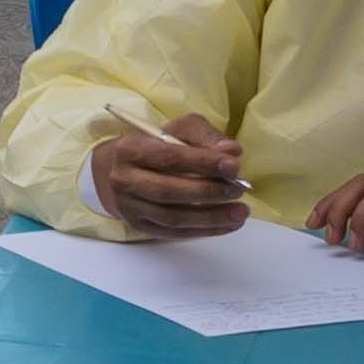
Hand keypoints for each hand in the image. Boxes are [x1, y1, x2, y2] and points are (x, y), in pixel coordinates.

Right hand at [88, 111, 250, 239]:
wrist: (128, 169)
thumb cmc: (159, 145)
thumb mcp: (181, 129)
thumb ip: (207, 136)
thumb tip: (232, 151)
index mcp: (130, 149)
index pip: (169, 158)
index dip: (203, 163)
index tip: (234, 166)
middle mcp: (123, 180)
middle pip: (168, 191)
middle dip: (208, 191)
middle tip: (238, 189)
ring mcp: (129, 207)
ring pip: (172, 218)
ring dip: (211, 217)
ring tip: (240, 212)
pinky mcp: (140, 226)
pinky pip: (175, 233)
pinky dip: (205, 231)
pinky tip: (228, 224)